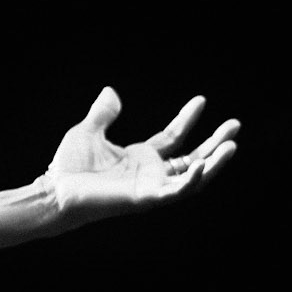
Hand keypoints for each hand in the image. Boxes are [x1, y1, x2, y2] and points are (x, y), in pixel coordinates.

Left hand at [46, 87, 238, 225]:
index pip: (174, 137)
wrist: (56, 190)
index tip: (201, 100)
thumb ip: (103, 114)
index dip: (188, 119)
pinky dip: (192, 181)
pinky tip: (205, 165)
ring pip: (193, 177)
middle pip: (192, 158)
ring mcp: (151, 187)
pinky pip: (176, 191)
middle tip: (235, 124)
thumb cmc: (69, 167)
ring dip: (214, 163)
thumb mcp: (88, 132)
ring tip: (232, 145)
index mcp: (140, 158)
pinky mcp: (147, 198)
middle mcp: (150, 173)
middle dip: (214, 142)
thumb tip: (111, 92)